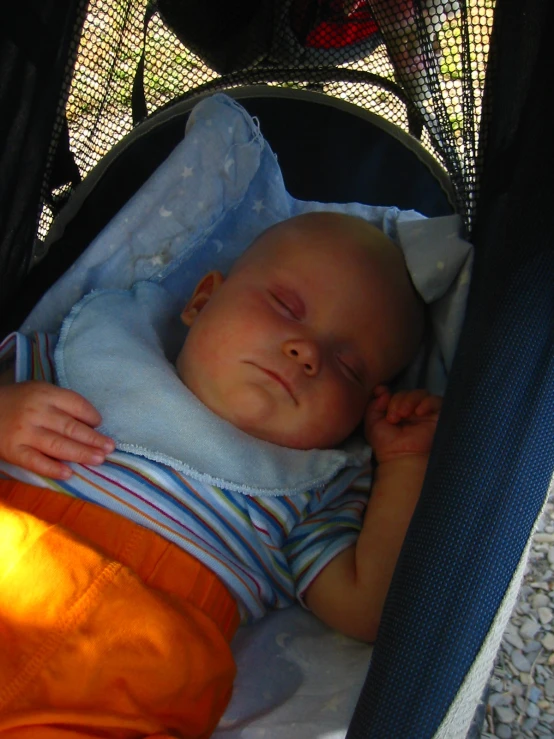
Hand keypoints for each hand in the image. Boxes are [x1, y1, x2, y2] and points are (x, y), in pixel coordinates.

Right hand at [0, 381, 114, 478]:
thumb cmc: (18, 402)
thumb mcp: (38, 393)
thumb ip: (60, 404)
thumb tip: (91, 423)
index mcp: (45, 394)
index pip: (75, 404)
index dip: (91, 415)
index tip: (100, 424)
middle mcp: (36, 412)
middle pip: (71, 427)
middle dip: (93, 439)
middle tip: (110, 447)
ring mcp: (24, 433)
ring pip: (58, 446)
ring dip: (81, 454)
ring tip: (99, 459)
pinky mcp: (13, 451)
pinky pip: (36, 462)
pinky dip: (52, 469)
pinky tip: (69, 473)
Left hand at [365, 386, 441, 463]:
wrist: (401, 458)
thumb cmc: (386, 444)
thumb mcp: (372, 423)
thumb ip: (373, 406)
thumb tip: (382, 391)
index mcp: (395, 410)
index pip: (393, 392)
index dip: (386, 390)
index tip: (379, 392)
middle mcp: (410, 410)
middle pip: (406, 392)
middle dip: (397, 400)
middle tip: (392, 417)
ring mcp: (424, 413)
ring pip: (420, 393)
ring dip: (409, 400)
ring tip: (403, 415)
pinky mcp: (437, 416)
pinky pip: (436, 401)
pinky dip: (427, 402)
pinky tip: (418, 412)